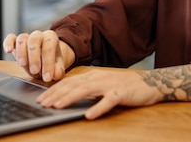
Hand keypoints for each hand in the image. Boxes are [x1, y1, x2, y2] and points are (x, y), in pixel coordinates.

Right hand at [3, 30, 74, 81]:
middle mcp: (38, 35)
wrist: (45, 57)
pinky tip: (8, 51)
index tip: (47, 77)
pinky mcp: (15, 41)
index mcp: (51, 38)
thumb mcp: (58, 66)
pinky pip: (10, 38)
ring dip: (21, 52)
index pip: (49, 47)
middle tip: (35, 71)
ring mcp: (26, 37)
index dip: (48, 62)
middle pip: (34, 40)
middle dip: (34, 57)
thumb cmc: (52, 61)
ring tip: (23, 64)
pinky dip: (8, 43)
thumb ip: (59, 70)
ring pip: (22, 39)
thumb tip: (56, 74)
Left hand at [37, 64, 190, 119]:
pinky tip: (89, 115)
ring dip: (70, 98)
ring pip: (86, 90)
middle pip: (73, 85)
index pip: (69, 82)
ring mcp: (110, 84)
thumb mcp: (103, 85)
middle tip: (42, 104)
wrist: (150, 83)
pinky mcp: (121, 93)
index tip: (40, 98)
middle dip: (56, 94)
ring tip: (58, 106)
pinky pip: (108, 101)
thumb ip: (88, 89)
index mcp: (92, 75)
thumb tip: (67, 96)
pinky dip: (98, 108)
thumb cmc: (125, 86)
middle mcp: (98, 77)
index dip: (54, 90)